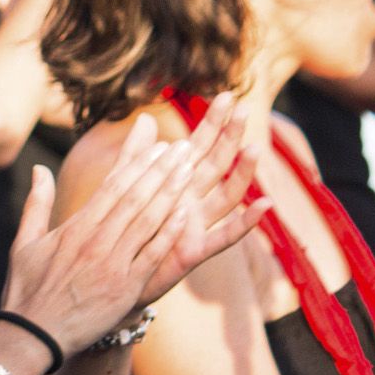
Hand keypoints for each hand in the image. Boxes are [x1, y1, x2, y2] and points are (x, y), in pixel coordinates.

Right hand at [1, 114, 208, 350]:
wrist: (32, 336)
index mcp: (73, 229)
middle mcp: (95, 241)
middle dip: (161, 170)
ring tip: (190, 170)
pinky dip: (170, 233)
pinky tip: (187, 213)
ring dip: (171, 193)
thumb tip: (40, 168)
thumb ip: (36, 203)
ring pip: (147, 220)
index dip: (138, 163)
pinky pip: (152, 254)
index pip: (112, 187)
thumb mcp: (24, 243)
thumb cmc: (26, 290)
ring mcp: (112, 264)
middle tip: (183, 148)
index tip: (158, 145)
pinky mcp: (125, 288)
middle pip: (135, 197)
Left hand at [130, 93, 268, 305]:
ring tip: (254, 148)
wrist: (109, 279)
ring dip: (243, 173)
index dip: (212, 123)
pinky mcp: (193, 252)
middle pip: (216, 164)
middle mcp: (191, 201)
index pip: (198, 147)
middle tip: (243, 108)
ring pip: (226, 196)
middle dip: (229, 137)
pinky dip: (246, 223)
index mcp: (174, 184)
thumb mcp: (125, 190)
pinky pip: (224, 237)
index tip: (225, 96)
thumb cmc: (122, 233)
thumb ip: (134, 156)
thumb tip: (144, 116)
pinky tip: (265, 205)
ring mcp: (195, 226)